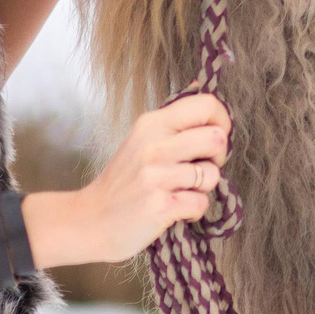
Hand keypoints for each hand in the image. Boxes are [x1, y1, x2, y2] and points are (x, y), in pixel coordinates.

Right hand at [29, 92, 230, 265]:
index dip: (222, 122)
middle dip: (218, 157)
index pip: (206, 105)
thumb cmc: (124, 182)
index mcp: (151, 123)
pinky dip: (194, 211)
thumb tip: (202, 93)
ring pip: (212, 174)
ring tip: (182, 191)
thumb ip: (173, 122)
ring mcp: (156, 176)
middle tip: (201, 168)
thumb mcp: (141, 140)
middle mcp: (154, 145)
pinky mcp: (161, 206)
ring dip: (203, 188)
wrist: (92, 219)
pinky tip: (176, 209)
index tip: (213, 139)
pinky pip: (201, 203)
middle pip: (217, 138)